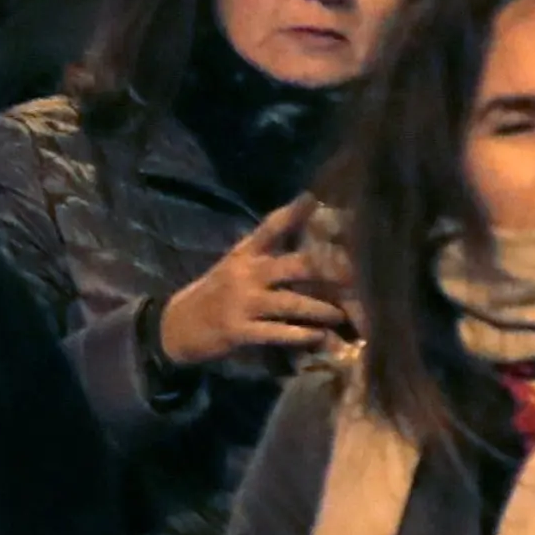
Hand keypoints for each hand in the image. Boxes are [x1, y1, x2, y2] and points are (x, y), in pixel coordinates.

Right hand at [156, 196, 344, 370]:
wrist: (177, 326)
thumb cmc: (217, 293)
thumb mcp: (236, 265)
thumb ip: (268, 253)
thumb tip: (309, 237)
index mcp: (244, 254)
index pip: (270, 228)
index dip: (293, 213)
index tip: (315, 197)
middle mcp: (245, 274)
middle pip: (294, 266)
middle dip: (327, 270)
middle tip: (357, 274)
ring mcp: (242, 303)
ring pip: (291, 303)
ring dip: (322, 309)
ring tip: (344, 314)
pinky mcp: (239, 331)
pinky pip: (277, 332)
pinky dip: (301, 335)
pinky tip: (320, 336)